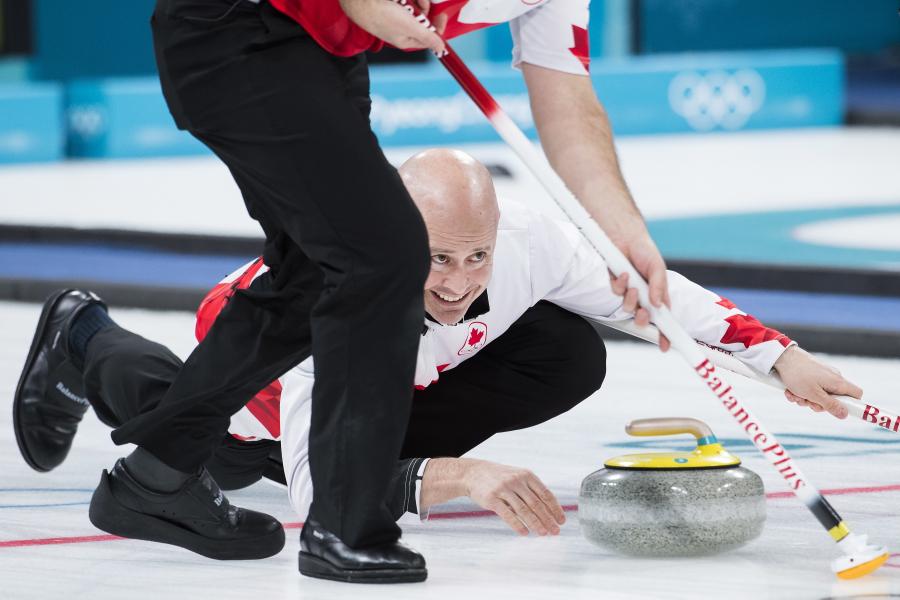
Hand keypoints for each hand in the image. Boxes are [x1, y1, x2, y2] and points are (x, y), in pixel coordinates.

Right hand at [339, 0, 444, 53]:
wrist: (359, 0)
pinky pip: (406, 0)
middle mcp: (401, 28)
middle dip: (422, 7)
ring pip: (414, 6)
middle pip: (422, 18)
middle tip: (418, 3)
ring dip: (414, 0)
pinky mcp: (391, 4)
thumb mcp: (410, 27)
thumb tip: (441, 49)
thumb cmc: (381, 15)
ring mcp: (395, 14)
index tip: (441, 15)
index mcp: (406, 39)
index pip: (429, 36)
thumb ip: (428, 38)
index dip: (437, 26)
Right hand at [464, 459, 564, 535]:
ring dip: (535, 524)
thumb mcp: (517, 476)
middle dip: (548, 519)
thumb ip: (531, 489)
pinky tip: (524, 533)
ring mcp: (504, 489)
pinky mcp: (492, 499)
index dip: (555, 509)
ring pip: (524, 510)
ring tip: (543, 533)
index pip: (546, 494)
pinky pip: (508, 514)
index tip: (561, 520)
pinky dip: (517, 525)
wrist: (473, 473)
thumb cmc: (498, 477)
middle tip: (555, 531)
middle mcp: (517, 481)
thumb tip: (549, 509)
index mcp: (526, 475)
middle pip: (537, 504)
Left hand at [609, 236, 669, 351]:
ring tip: (633, 286)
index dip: (665, 334)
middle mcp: (642, 297)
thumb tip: (658, 305)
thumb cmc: (644, 251)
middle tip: (643, 313)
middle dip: (642, 320)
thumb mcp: (658, 267)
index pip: (663, 319)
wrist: (624, 236)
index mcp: (656, 296)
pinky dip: (620, 285)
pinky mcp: (613, 286)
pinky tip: (622, 274)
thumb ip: (659, 286)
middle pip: (643, 319)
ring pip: (627, 308)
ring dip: (630, 300)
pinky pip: (615, 294)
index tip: (666, 346)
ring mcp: (627, 292)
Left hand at [773, 346, 861, 418]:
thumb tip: (845, 414)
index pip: (856, 394)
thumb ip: (830, 405)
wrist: (781, 357)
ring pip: (818, 395)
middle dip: (818, 404)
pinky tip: (789, 390)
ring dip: (805, 399)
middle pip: (834, 399)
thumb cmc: (798, 374)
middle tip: (807, 402)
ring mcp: (822, 376)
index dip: (852, 404)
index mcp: (838, 382)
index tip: (839, 411)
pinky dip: (799, 392)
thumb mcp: (814, 394)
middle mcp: (833, 378)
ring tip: (794, 394)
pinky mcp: (811, 374)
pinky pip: (809, 389)